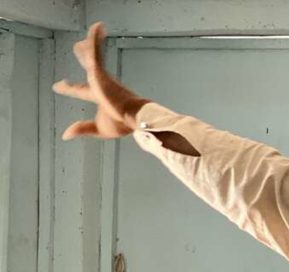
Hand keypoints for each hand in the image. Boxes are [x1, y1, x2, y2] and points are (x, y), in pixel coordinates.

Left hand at [52, 22, 149, 139]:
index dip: (69, 87)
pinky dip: (95, 38)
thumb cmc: (123, 124)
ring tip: (95, 29)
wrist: (136, 117)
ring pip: (92, 55)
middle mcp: (101, 84)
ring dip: (91, 43)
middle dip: (84, 57)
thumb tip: (65, 134)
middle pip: (89, 67)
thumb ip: (82, 129)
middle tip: (79, 46)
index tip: (59, 84)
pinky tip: (98, 27)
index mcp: (100, 97)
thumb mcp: (99, 129)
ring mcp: (101, 77)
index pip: (81, 90)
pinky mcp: (101, 72)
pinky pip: (95, 51)